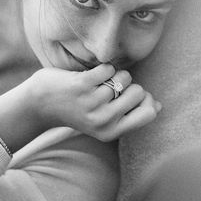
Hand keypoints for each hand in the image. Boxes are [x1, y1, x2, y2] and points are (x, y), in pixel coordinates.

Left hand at [29, 63, 160, 141]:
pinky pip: (108, 68)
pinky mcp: (82, 85)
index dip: (147, 99)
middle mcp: (104, 120)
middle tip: (108, 88)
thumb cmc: (77, 109)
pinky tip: (89, 75)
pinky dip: (102, 67)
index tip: (133, 93)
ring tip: (97, 83)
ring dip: (114, 74)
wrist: (40, 104)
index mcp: (111, 132)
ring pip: (124, 77)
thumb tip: (160, 106)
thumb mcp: (103, 120)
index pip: (149, 113)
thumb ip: (130, 115)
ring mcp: (93, 103)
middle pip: (139, 91)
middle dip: (128, 85)